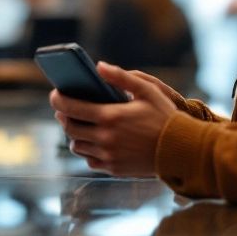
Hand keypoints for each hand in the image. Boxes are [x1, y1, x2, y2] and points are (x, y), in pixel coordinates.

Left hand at [49, 61, 178, 176]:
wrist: (182, 150)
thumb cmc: (165, 116)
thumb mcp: (147, 90)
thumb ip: (121, 76)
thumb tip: (98, 66)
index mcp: (110, 117)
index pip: (71, 108)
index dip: (58, 100)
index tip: (54, 95)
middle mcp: (105, 138)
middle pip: (70, 128)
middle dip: (63, 117)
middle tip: (63, 110)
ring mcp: (109, 156)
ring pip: (77, 146)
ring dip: (74, 135)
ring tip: (79, 125)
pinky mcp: (114, 168)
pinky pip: (90, 161)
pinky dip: (87, 151)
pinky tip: (93, 142)